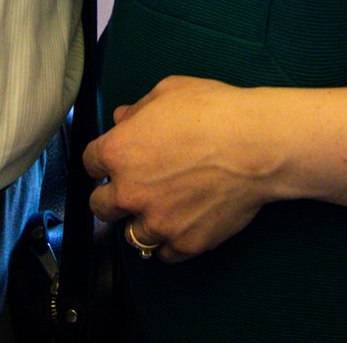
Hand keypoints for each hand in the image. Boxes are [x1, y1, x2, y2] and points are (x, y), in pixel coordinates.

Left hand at [82, 75, 277, 260]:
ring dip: (142, 222)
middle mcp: (130, 193)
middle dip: (114, 196)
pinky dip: (170, 242)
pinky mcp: (185, 243)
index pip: (89, 163)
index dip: (104, 160)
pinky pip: (165, 254)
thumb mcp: (168, 92)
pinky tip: (182, 223)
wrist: (256, 144)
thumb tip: (122, 118)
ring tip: (163, 208)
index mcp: (118, 153)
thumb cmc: (215, 111)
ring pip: (132, 236)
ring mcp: (157, 223)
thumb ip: (138, 109)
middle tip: (136, 187)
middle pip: (100, 206)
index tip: (116, 161)